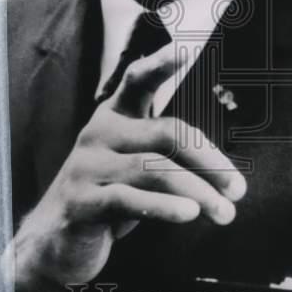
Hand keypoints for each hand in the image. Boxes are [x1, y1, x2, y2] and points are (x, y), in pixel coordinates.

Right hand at [3, 43, 246, 291]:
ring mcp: (87, 165)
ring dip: (198, 192)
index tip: (183, 50)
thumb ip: (170, 160)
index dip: (159, 64)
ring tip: (225, 213)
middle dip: (210, 162)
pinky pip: (130, 199)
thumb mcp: (137, 169)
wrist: (54, 241)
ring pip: (154, 170)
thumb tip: (228, 180)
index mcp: (115, 115)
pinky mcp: (81, 201)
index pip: (138, 81)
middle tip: (237, 190)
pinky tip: (189, 215)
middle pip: (166, 133)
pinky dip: (165, 207)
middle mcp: (99, 132)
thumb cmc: (108, 196)